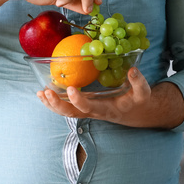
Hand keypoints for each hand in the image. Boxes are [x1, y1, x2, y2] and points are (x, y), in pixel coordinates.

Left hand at [37, 68, 183, 128]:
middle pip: (70, 113)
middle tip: (46, 92)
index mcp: (105, 109)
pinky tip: (44, 93)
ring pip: (65, 112)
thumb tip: (132, 70)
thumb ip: (138, 82)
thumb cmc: (138, 101)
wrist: (135, 112)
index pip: (88, 108)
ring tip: (40, 93)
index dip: (78, 100)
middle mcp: (93, 112)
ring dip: (51, 104)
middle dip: (57, 104)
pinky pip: (66, 107)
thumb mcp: (143, 92)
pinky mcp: (83, 107)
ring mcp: (86, 110)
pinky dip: (54, 102)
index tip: (71, 89)